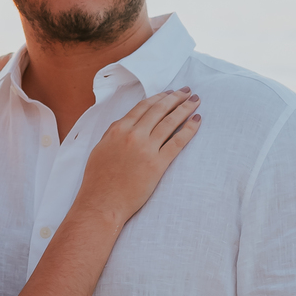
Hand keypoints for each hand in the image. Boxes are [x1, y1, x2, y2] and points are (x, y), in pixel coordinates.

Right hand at [78, 90, 199, 223]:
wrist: (102, 203)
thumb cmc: (98, 181)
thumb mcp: (100, 149)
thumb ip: (112, 134)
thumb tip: (124, 123)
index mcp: (118, 129)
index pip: (143, 107)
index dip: (159, 98)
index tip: (169, 93)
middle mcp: (133, 135)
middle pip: (159, 110)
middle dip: (175, 98)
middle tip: (187, 92)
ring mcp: (146, 149)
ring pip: (170, 122)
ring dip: (185, 109)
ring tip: (195, 101)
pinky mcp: (157, 164)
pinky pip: (177, 142)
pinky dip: (189, 129)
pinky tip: (197, 121)